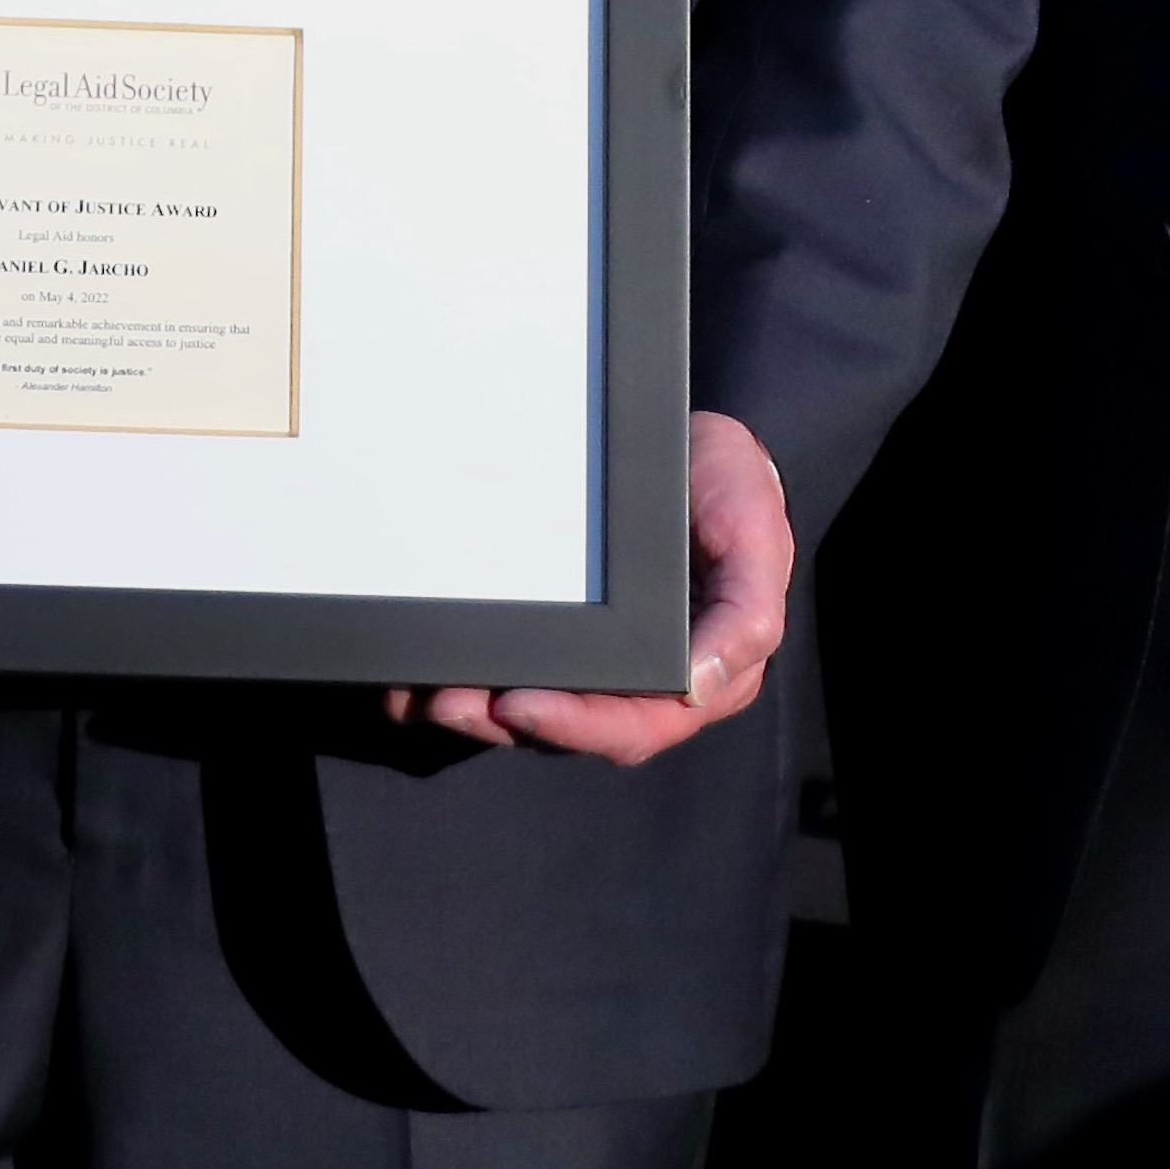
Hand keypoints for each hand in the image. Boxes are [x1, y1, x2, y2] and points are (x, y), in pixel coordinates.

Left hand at [386, 408, 793, 769]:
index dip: (574, 726)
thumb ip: (746, 615)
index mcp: (696, 673)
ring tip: (421, 692)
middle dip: (503, 721)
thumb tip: (701, 687)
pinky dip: (464, 669)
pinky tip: (414, 670)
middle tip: (447, 700)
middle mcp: (643, 678)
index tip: (517, 704)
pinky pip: (512, 659)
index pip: (631, 724)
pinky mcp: (563, 624)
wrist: (698, 442)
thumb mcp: (755, 537)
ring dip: (475, 707)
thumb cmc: (734, 489)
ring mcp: (598, 654)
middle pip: (569, 724)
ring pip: (532, 704)